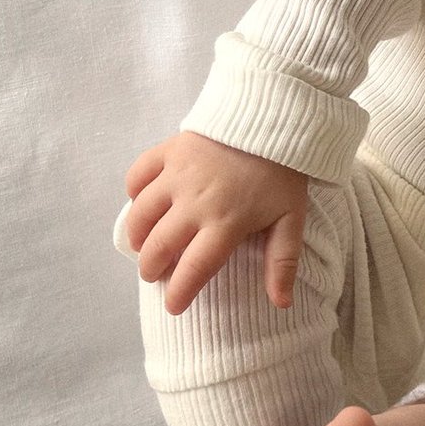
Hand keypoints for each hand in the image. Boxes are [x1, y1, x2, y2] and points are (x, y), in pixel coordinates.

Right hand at [122, 130, 308, 315]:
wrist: (274, 118)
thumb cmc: (283, 172)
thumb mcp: (291, 219)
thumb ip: (283, 262)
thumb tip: (282, 304)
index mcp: (226, 223)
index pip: (194, 268)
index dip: (179, 293)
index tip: (173, 307)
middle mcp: (195, 202)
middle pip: (160, 245)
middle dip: (151, 268)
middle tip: (153, 275)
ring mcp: (177, 174)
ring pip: (141, 213)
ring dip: (137, 235)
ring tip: (143, 246)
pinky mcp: (168, 150)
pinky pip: (138, 174)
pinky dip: (133, 191)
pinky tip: (140, 202)